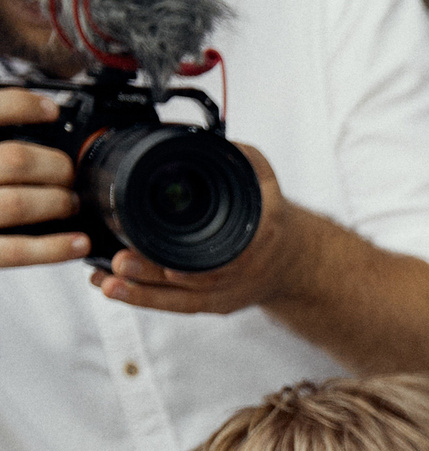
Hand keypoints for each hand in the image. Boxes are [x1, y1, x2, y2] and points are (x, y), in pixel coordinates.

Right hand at [0, 90, 82, 265]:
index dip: (23, 106)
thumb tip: (30, 114)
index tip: (49, 110)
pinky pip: (18, 250)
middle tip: (68, 172)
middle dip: (55, 166)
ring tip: (69, 202)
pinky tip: (78, 242)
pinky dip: (54, 248)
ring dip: (57, 202)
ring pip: (20, 203)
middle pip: (17, 161)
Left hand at [89, 143, 306, 313]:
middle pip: (195, 278)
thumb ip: (238, 155)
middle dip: (155, 274)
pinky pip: (176, 305)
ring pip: (181, 298)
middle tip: (120, 263)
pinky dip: (143, 299)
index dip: (201, 266)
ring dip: (142, 292)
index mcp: (257, 234)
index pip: (232, 253)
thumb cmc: (269, 214)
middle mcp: (240, 268)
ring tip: (106, 282)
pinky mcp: (212, 303)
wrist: (291, 258)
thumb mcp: (262, 176)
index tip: (170, 266)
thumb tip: (194, 136)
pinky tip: (112, 288)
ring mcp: (226, 290)